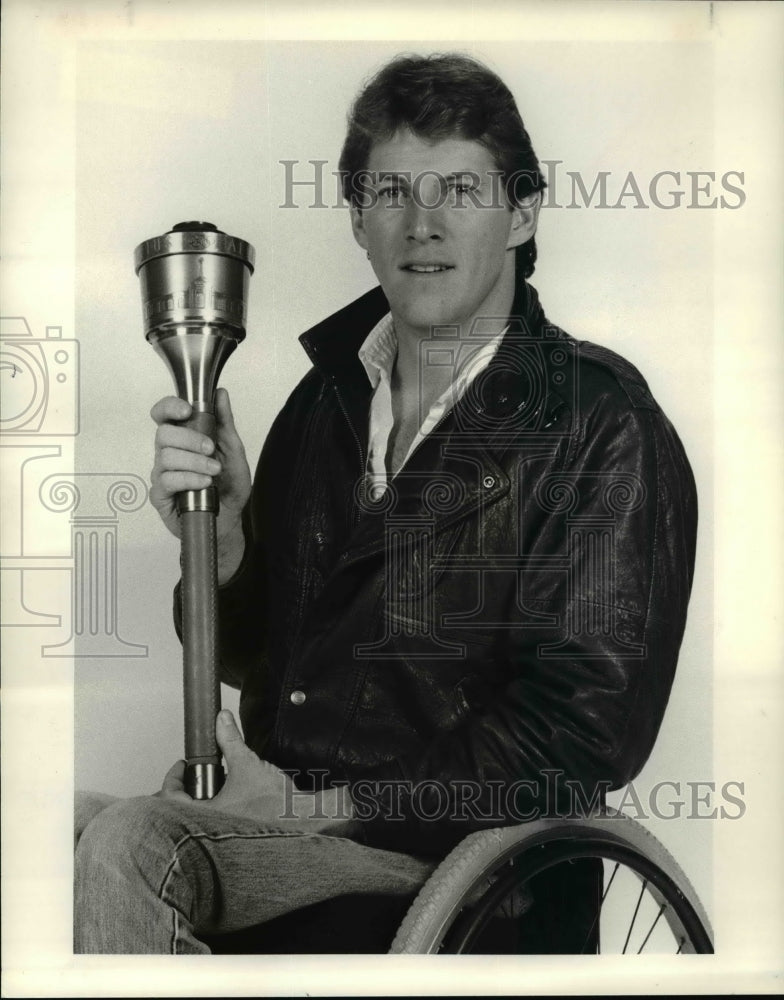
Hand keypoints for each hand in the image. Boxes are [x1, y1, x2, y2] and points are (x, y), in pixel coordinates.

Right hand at [150, 388, 250, 581]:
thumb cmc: (229, 484)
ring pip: (165, 457)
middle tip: (211, 449)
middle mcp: (168, 453)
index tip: (186, 410)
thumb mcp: (233, 450)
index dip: (169, 407)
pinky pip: (166, 481)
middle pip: (163, 434)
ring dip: (194, 462)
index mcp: (182, 438)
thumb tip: (221, 393)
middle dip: (189, 439)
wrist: (231, 518)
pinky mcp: (160, 495)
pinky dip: (188, 479)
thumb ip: (224, 422)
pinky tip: (204, 483)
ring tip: (214, 471)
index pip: (163, 414)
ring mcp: (161, 474)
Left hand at [158, 711, 355, 833]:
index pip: (170, 800)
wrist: (306, 822)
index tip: (182, 767)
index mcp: (205, 816)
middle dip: (184, 796)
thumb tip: (222, 720)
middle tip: (192, 780)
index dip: (173, 779)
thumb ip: (230, 741)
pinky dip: (218, 816)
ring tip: (212, 790)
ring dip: (201, 807)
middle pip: (179, 817)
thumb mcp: (248, 764)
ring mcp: (223, 842)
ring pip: (198, 825)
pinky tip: (234, 803)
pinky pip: (217, 831)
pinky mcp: (237, 845)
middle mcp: (210, 833)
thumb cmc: (277, 803)